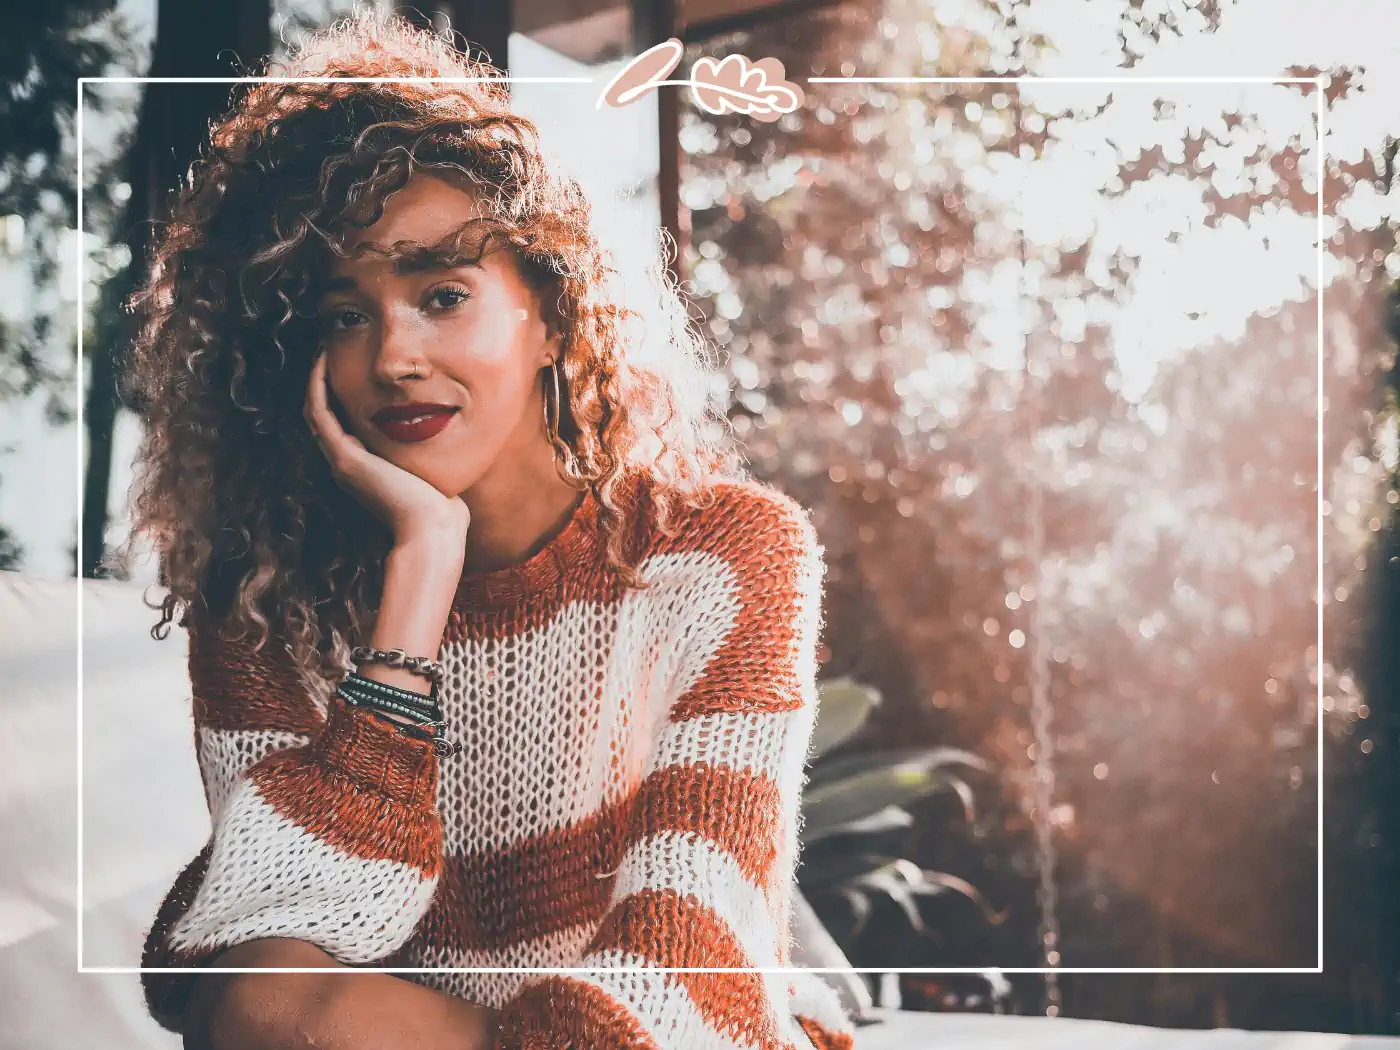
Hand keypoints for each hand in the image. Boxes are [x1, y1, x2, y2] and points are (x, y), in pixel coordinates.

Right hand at [304, 348, 470, 545]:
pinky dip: (317, 387)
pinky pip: (320, 415)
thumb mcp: (430, 471)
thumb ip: (427, 454)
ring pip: (314, 412)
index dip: (337, 396)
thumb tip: (447, 438)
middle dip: (321, 383)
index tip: (345, 366)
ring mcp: (342, 462)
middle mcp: (346, 464)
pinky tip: (323, 363)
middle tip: (326, 351)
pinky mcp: (345, 459)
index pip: (339, 425)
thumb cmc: (441, 507)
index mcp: (362, 467)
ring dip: (314, 380)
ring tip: (321, 350)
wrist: (433, 528)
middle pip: (322, 416)